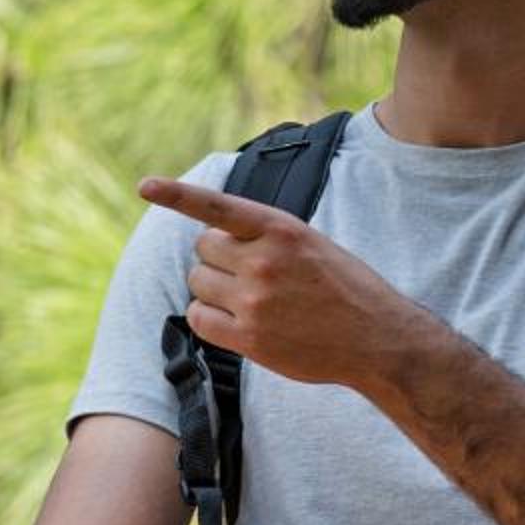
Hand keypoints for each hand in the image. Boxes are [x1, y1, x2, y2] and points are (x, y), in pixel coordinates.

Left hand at [137, 177, 431, 388]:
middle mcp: (264, 261)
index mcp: (283, 230)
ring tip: (252, 300)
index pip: (219, 207)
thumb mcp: (313, 245)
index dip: (178, 195)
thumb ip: (267, 238)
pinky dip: (210, 318)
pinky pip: (199, 318)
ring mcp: (254, 300)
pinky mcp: (248, 337)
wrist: (378, 338)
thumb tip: (213, 241)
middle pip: (202, 249)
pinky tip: (239, 322)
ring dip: (215, 290)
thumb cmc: (347, 289)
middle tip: (250, 274)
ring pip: (197, 283)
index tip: (146, 186)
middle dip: (218, 259)